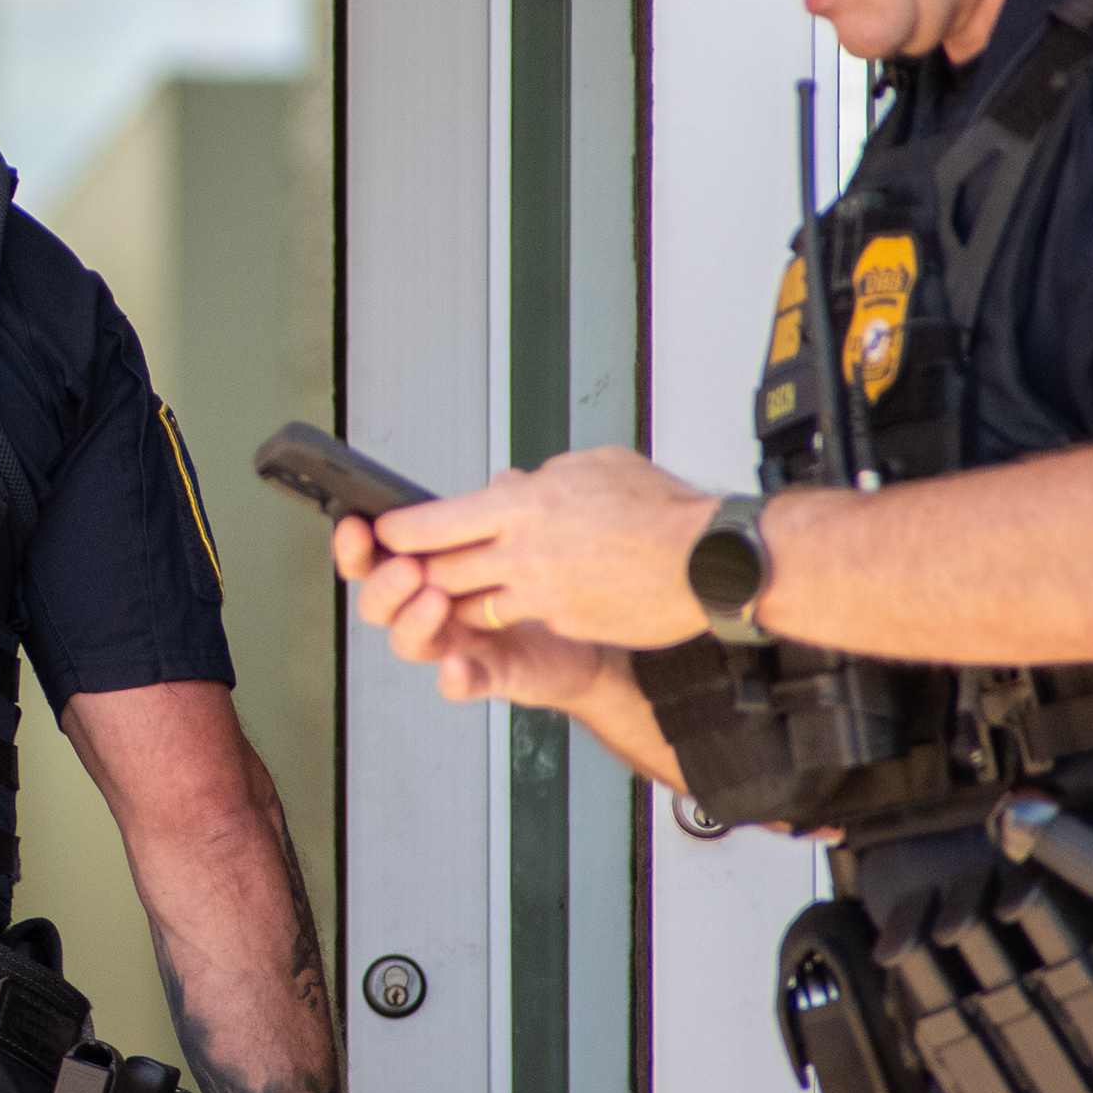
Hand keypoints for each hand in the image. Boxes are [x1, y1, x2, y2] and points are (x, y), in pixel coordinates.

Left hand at [337, 449, 721, 664]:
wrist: (710, 564)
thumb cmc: (661, 510)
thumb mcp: (594, 468)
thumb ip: (541, 479)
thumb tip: (508, 485)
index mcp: (524, 503)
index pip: (434, 522)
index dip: (399, 531)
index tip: (382, 531)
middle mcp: (523, 551)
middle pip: (440, 569)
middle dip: (418, 572)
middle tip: (410, 567)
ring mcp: (541, 594)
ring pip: (470, 603)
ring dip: (456, 598)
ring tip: (454, 589)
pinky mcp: (562, 624)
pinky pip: (516, 621)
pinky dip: (507, 614)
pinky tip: (513, 605)